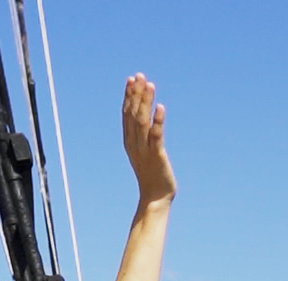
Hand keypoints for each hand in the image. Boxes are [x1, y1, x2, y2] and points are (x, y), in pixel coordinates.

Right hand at [121, 74, 174, 204]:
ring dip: (145, 102)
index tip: (132, 79)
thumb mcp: (144, 152)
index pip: (127, 114)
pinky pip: (156, 136)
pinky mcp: (157, 156)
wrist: (155, 198)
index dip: (129, 96)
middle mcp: (134, 143)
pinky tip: (161, 107)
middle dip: (136, 93)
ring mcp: (144, 149)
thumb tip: (145, 121)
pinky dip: (158, 121)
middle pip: (133, 114)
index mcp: (129, 141)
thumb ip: (143, 137)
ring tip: (150, 85)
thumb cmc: (152, 175)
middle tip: (140, 75)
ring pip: (142, 121)